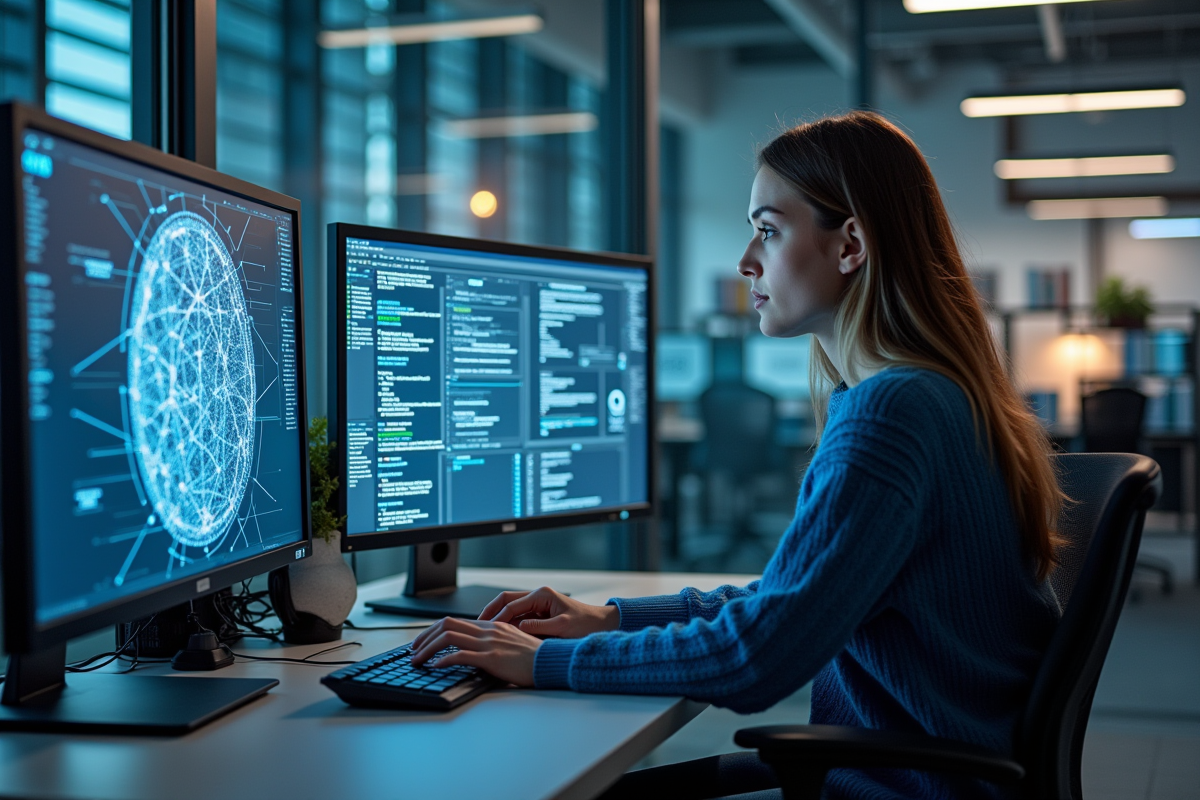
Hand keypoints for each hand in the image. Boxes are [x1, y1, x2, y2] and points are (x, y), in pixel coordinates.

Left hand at [408, 618, 540, 685]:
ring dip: (427, 649)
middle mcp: (488, 630)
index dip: (434, 631)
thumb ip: (493, 642)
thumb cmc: (534, 658)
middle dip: (424, 637)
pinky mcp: (491, 658)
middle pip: (446, 625)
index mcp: (492, 625)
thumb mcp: (511, 643)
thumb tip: (473, 651)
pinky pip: (461, 655)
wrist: (551, 663)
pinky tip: (435, 667)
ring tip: (417, 660)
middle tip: (413, 650)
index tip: (423, 642)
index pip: (454, 621)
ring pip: (448, 638)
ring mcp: (489, 643)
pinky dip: (443, 660)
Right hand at [479, 586, 619, 638]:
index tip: (485, 629)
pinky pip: (518, 617)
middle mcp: (538, 596)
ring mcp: (538, 604)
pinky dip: (508, 624)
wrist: (602, 624)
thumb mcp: (562, 627)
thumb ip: (538, 627)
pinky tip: (500, 635)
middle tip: (475, 626)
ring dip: (497, 619)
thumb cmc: (586, 624)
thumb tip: (517, 627)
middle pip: (505, 601)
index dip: (496, 617)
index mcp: (541, 595)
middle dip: (490, 612)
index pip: (511, 604)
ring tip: (484, 632)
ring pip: (510, 609)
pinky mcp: (540, 614)